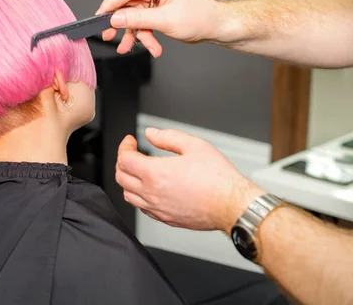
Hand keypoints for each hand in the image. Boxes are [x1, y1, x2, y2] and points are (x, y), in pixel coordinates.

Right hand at [96, 0, 228, 56]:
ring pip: (135, 19)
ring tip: (129, 48)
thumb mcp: (166, 20)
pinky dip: (147, 37)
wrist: (217, 27)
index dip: (111, 3)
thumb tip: (116, 18)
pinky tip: (153, 48)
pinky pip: (145, 25)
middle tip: (108, 35)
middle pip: (128, 6)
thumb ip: (138, 19)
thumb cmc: (200, 17)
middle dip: (121, 24)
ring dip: (136, 35)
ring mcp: (157, 3)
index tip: (100, 16)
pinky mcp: (160, 14)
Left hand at [115, 128, 265, 232]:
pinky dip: (139, 196)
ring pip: (128, 196)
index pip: (125, 159)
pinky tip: (149, 189)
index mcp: (156, 174)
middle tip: (131, 153)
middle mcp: (152, 194)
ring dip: (128, 180)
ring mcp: (158, 209)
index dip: (124, 146)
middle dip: (122, 162)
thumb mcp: (194, 145)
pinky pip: (142, 208)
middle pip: (121, 177)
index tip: (130, 141)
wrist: (232, 204)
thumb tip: (152, 133)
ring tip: (137, 171)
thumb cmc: (218, 178)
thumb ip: (168, 137)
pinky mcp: (166, 219)